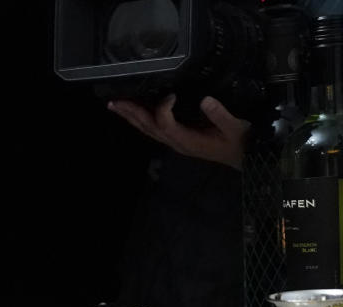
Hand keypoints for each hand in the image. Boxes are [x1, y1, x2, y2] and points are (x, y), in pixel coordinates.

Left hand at [108, 95, 248, 169]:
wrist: (246, 157)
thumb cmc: (241, 142)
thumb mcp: (236, 129)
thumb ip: (221, 116)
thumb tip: (205, 100)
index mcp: (188, 141)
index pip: (166, 125)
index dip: (163, 110)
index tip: (170, 94)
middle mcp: (177, 142)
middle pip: (148, 128)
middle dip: (131, 114)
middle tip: (115, 101)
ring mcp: (176, 142)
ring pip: (148, 130)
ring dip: (131, 117)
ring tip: (115, 105)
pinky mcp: (179, 138)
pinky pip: (155, 129)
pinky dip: (142, 120)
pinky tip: (134, 112)